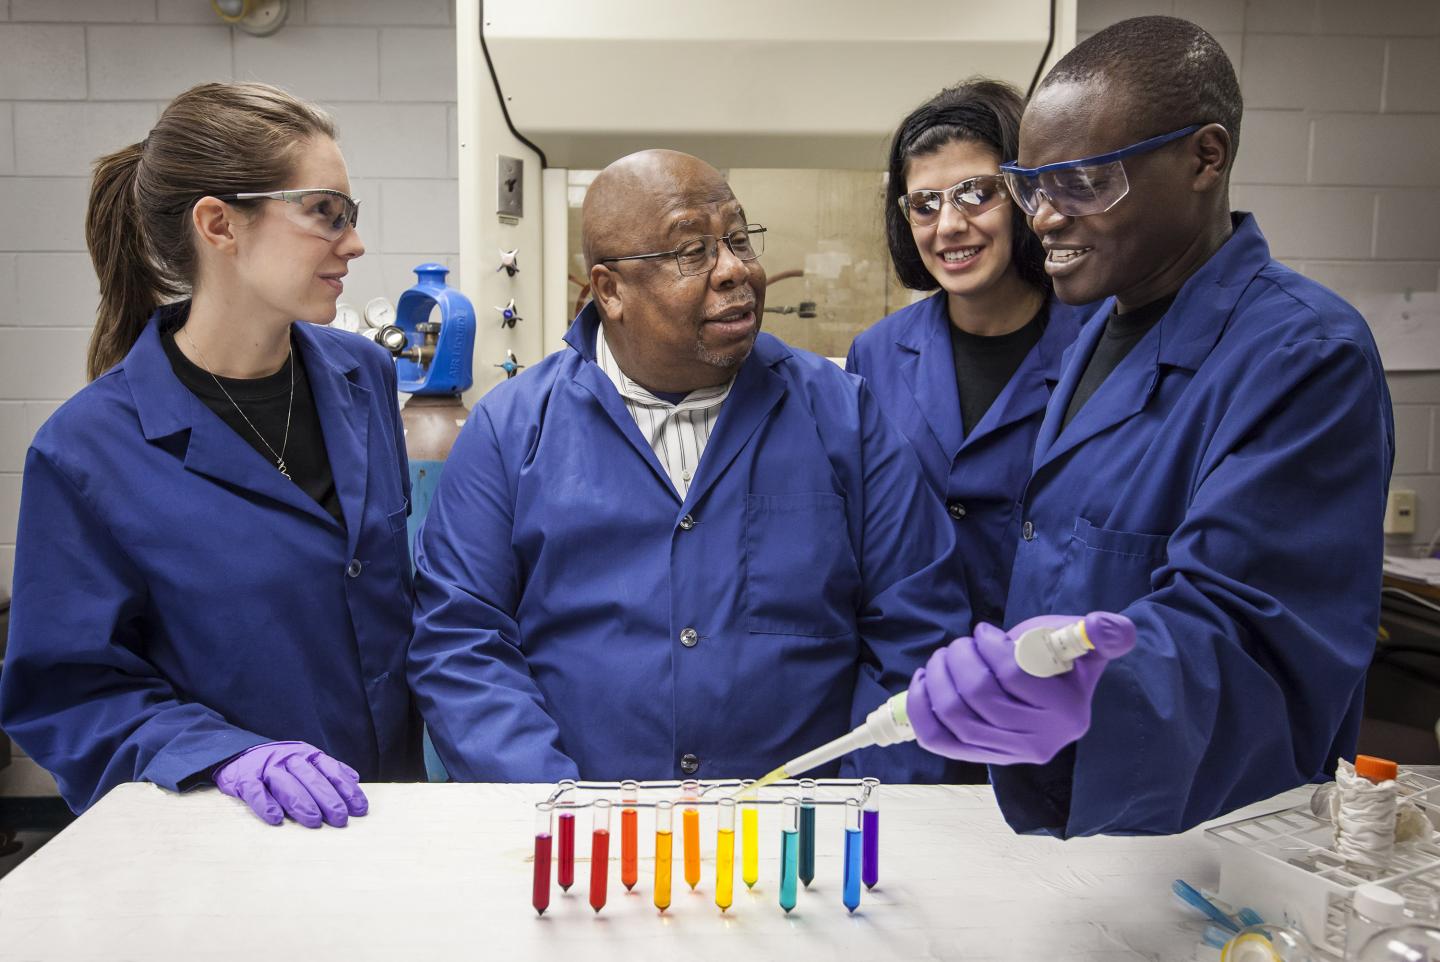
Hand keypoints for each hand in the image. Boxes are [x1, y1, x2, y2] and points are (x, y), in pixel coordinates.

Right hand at [213, 741, 367, 827]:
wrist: (238, 753)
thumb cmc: (279, 763)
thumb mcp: (305, 760)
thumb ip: (329, 769)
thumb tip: (354, 779)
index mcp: (307, 754)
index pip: (331, 771)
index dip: (346, 790)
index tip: (359, 809)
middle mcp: (289, 758)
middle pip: (311, 779)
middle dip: (328, 799)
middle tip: (340, 819)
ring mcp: (267, 768)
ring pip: (286, 785)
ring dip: (301, 803)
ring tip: (314, 821)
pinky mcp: (245, 779)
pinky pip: (256, 791)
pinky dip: (265, 804)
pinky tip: (275, 818)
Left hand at [906, 612, 1135, 765]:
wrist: (1047, 693)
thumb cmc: (1058, 660)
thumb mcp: (1081, 642)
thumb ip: (1102, 632)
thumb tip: (1106, 626)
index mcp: (1068, 713)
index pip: (1015, 676)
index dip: (989, 646)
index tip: (984, 631)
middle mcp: (1041, 742)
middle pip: (980, 697)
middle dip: (959, 658)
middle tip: (961, 644)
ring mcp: (1009, 755)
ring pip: (956, 717)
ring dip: (938, 678)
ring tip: (944, 657)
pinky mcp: (980, 758)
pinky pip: (938, 739)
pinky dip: (921, 709)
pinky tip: (924, 681)